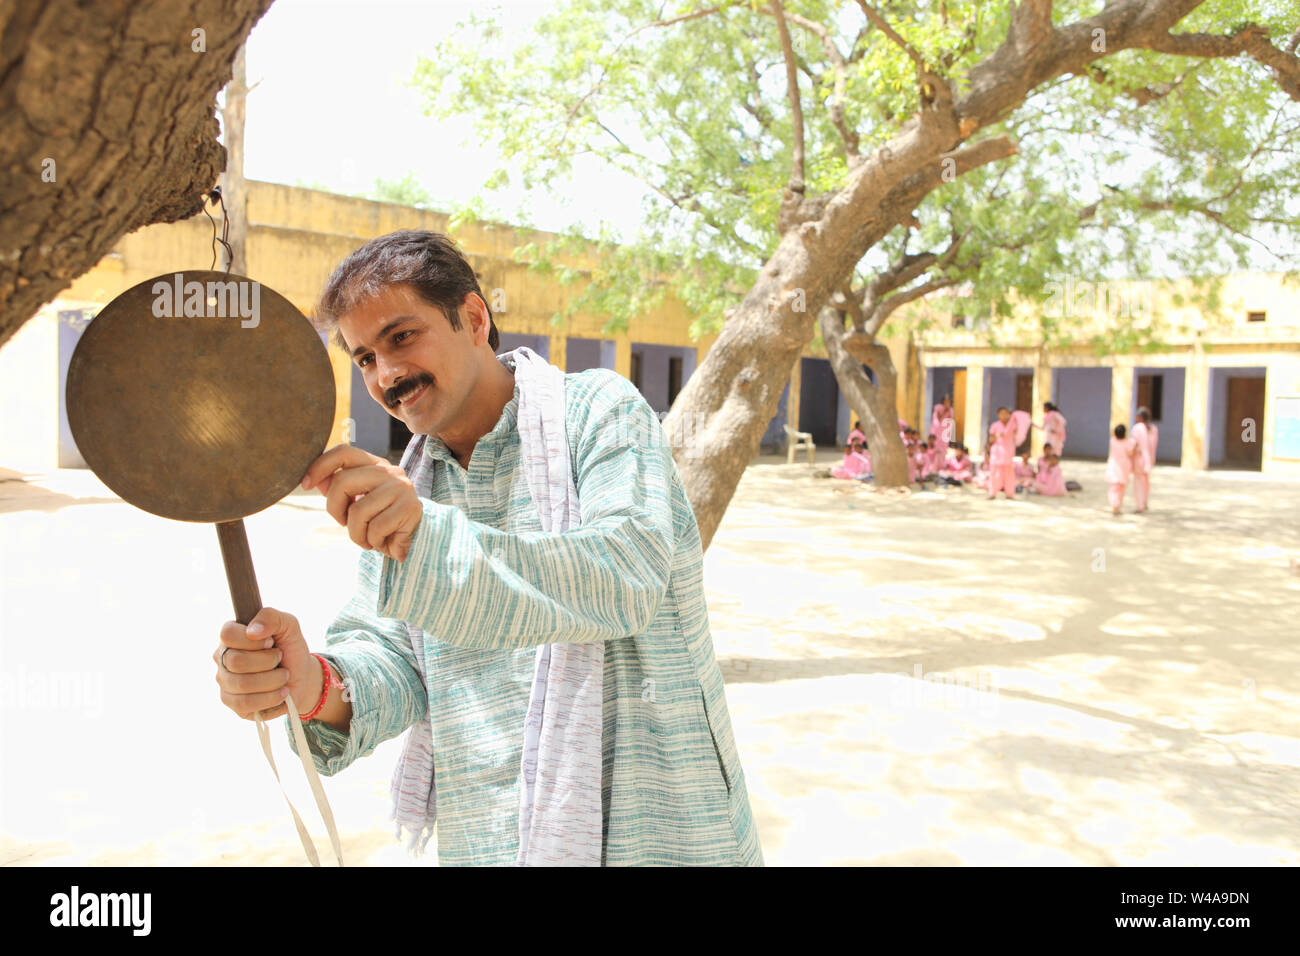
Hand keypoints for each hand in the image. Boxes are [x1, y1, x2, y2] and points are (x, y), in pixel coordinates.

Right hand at [215, 607, 318, 720]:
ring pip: (242, 684)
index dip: (253, 640)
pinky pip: (246, 703)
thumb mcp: (289, 626)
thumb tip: (252, 631)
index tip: (272, 642)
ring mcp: (225, 682)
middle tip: (280, 659)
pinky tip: (281, 693)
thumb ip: (271, 617)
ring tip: (284, 676)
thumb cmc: (290, 648)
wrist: (302, 677)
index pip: (227, 634)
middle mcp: (222, 658)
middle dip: (268, 661)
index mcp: (231, 636)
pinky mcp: (233, 703)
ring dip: (273, 680)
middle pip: (236, 661)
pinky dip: (270, 698)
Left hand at [302, 444, 421, 561]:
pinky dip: (373, 542)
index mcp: (375, 464)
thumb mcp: (358, 502)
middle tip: (344, 523)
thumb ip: (339, 489)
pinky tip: (383, 542)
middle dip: (334, 509)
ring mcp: (401, 488)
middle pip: (343, 482)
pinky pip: (376, 529)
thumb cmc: (382, 519)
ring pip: (358, 512)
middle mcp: (390, 471)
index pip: (344, 452)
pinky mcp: (410, 508)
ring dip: (356, 534)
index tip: (305, 485)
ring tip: (368, 538)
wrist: (419, 538)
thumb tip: (316, 480)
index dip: (320, 465)